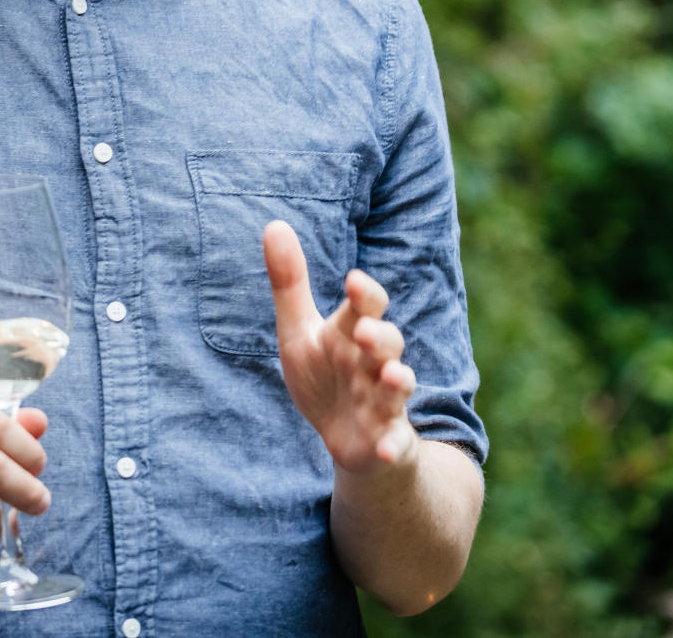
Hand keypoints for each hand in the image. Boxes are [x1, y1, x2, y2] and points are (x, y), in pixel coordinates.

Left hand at [263, 219, 417, 473]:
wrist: (349, 440)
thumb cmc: (325, 378)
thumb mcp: (301, 332)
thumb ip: (290, 283)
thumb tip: (273, 224)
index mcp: (352, 333)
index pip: (366, 306)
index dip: (363, 294)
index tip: (352, 280)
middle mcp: (374, 364)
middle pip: (387, 343)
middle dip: (379, 336)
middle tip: (363, 330)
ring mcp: (385, 403)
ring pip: (398, 387)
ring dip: (397, 381)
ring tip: (392, 376)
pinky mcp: (388, 441)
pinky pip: (396, 442)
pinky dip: (393, 445)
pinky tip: (386, 448)